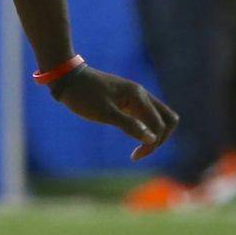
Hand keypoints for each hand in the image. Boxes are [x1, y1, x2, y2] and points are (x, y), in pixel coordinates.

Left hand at [50, 66, 176, 160]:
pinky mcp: (128, 100)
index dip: (152, 144)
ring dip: (153, 133)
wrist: (68, 78)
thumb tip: (152, 139)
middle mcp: (141, 95)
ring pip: (158, 117)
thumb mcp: (104, 113)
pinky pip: (146, 115)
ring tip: (137, 148)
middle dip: (160, 138)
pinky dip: (144, 128)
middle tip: (140, 152)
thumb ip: (130, 125)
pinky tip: (130, 135)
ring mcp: (135, 97)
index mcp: (138, 96)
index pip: (159, 125)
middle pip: (167, 119)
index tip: (135, 156)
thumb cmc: (84, 96)